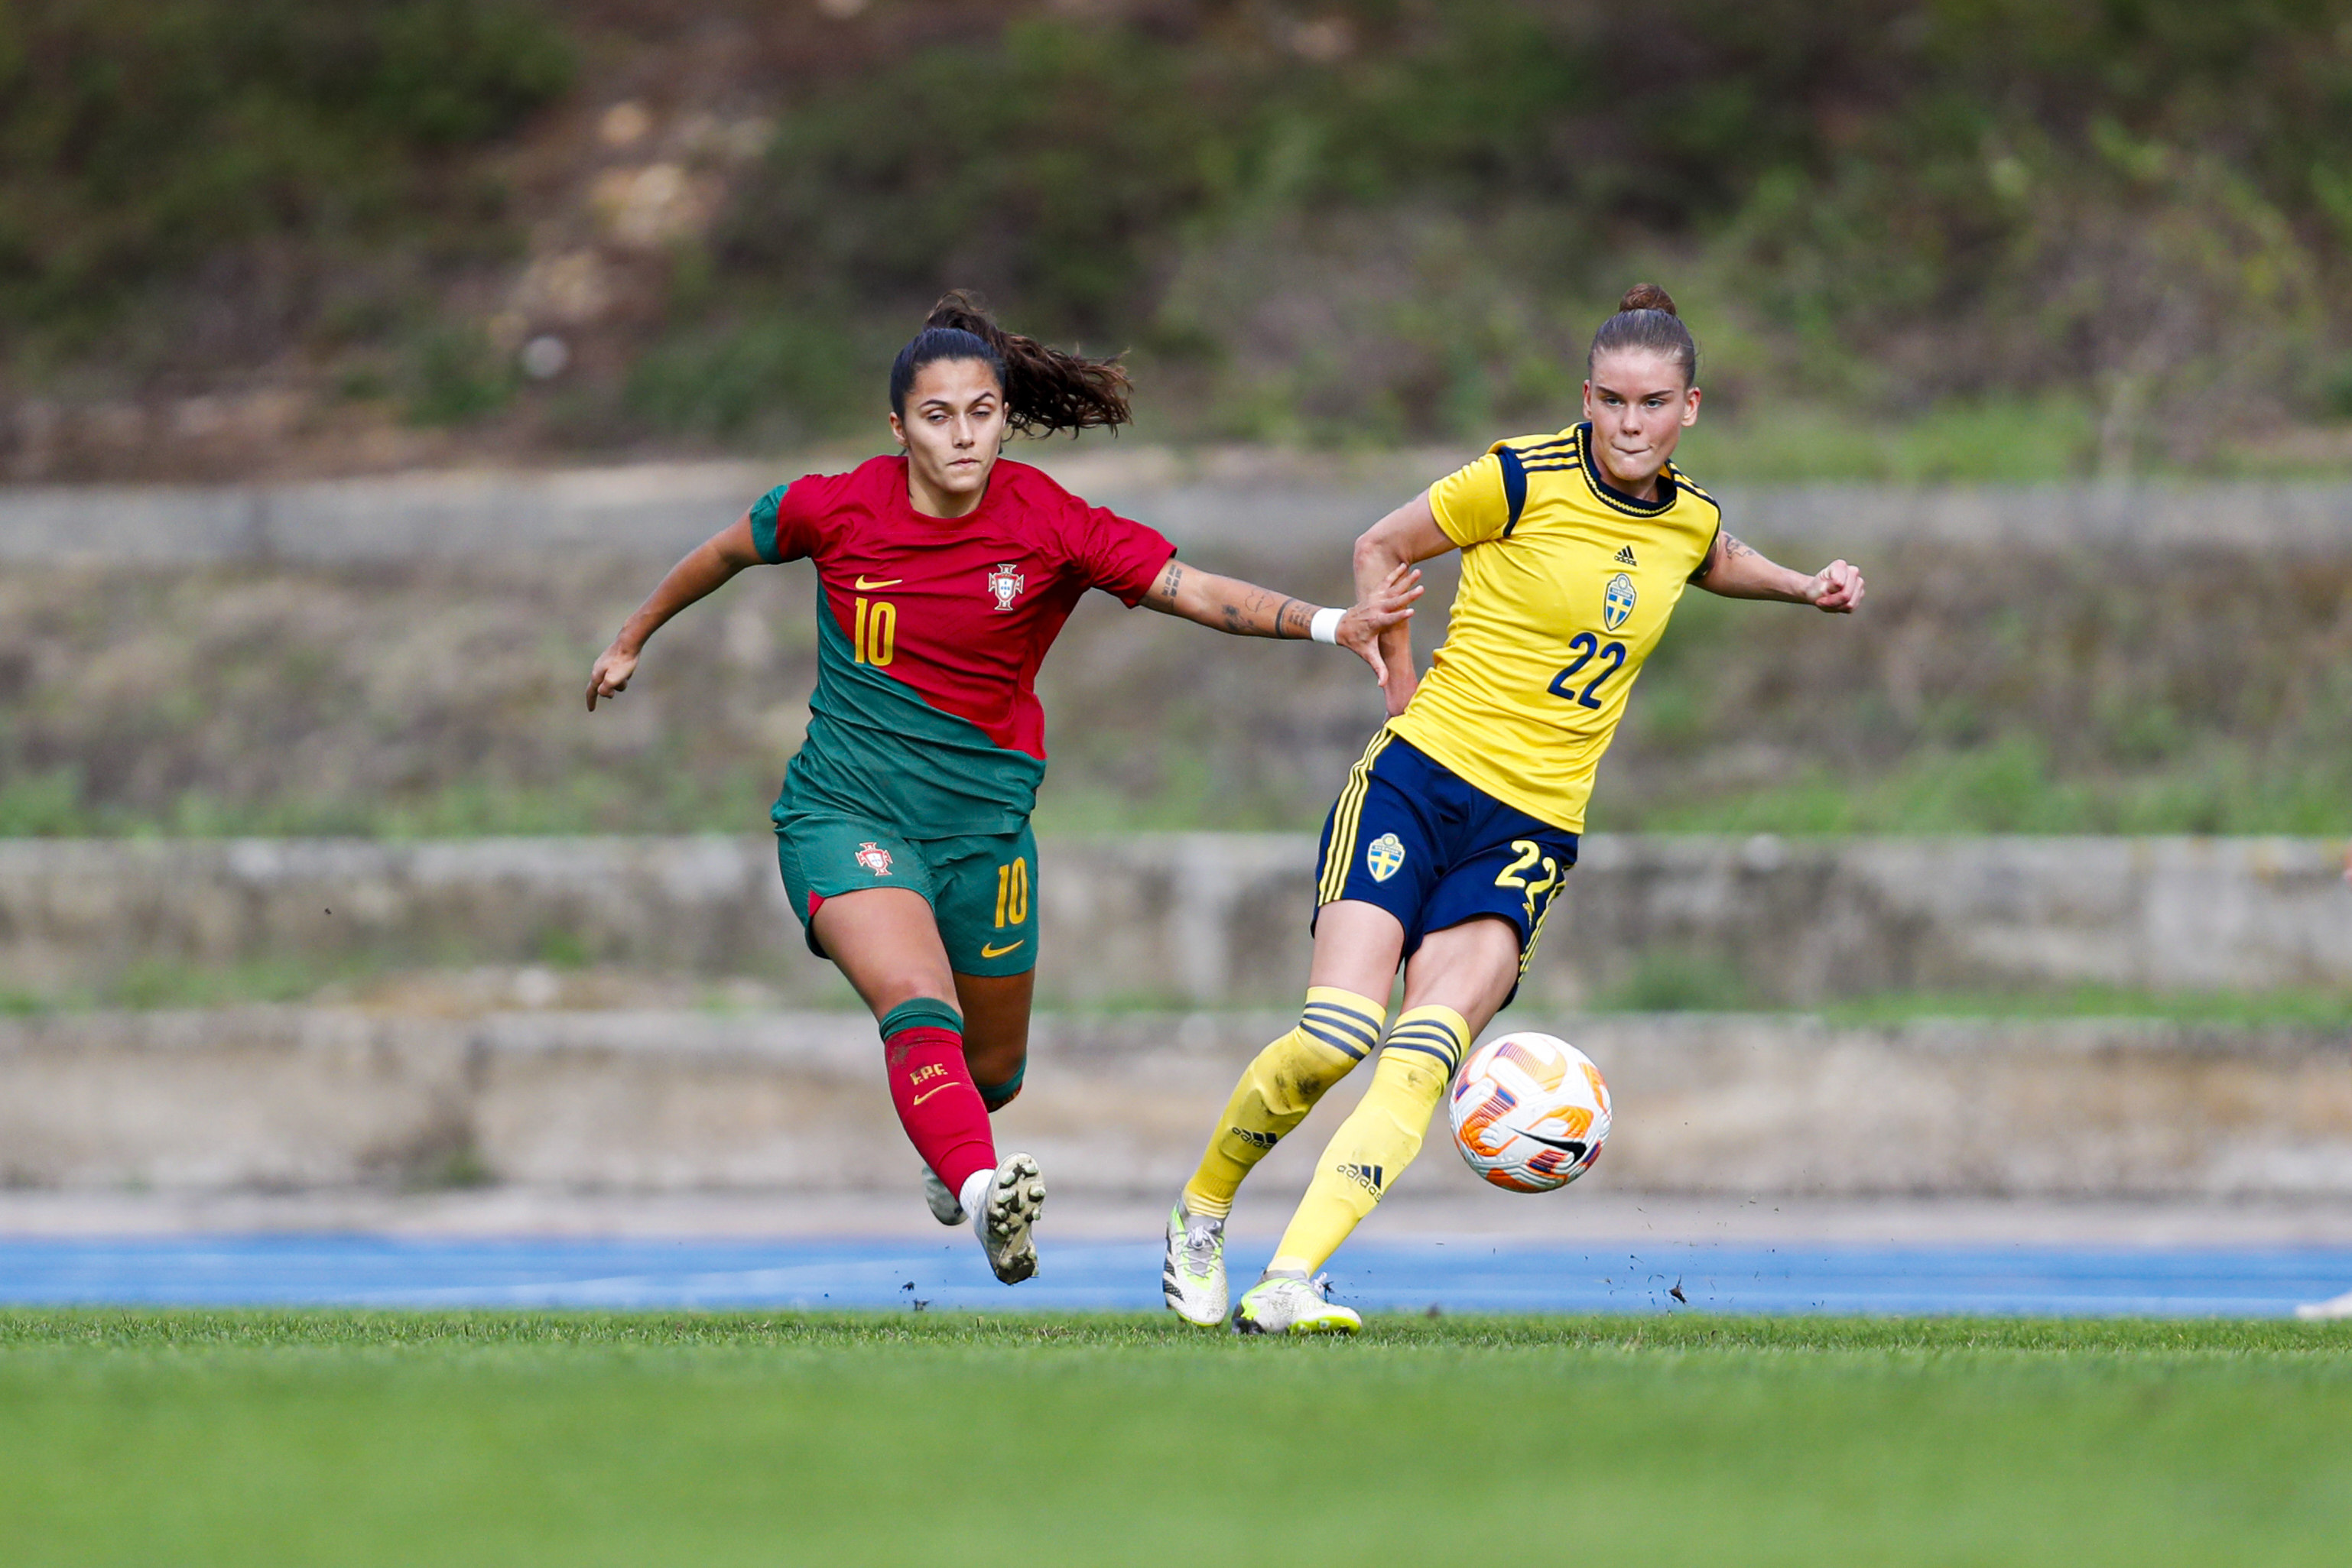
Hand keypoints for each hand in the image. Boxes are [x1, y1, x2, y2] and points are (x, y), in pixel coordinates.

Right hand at [586, 642, 637, 710]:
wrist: (629, 642)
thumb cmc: (622, 662)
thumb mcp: (613, 680)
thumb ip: (605, 689)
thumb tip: (603, 693)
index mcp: (596, 675)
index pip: (591, 692)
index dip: (591, 702)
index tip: (591, 710)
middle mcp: (598, 669)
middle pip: (604, 686)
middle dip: (612, 689)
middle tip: (620, 685)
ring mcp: (605, 663)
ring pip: (613, 679)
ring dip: (621, 681)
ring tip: (627, 673)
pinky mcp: (613, 659)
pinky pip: (618, 672)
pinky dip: (623, 674)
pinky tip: (629, 667)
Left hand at [1335, 562, 1422, 686]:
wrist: (1339, 626)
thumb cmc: (1356, 642)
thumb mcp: (1366, 655)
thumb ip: (1377, 668)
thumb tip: (1382, 685)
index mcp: (1376, 623)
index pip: (1390, 619)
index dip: (1400, 616)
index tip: (1412, 612)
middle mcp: (1376, 609)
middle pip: (1394, 601)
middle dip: (1408, 595)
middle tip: (1421, 589)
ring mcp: (1375, 600)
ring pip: (1392, 588)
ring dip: (1405, 580)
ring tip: (1419, 572)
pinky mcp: (1375, 594)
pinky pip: (1386, 582)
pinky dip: (1394, 574)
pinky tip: (1404, 565)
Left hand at [1807, 559, 1863, 612]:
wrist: (1818, 593)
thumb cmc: (1817, 588)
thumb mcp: (1817, 587)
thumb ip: (1830, 585)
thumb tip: (1840, 584)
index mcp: (1840, 565)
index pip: (1838, 583)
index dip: (1829, 590)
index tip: (1822, 588)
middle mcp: (1853, 571)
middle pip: (1846, 594)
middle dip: (1832, 601)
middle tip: (1823, 599)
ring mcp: (1858, 582)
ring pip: (1849, 603)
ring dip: (1836, 606)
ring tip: (1829, 601)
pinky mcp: (1860, 594)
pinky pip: (1852, 607)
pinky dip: (1841, 608)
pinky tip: (1836, 603)